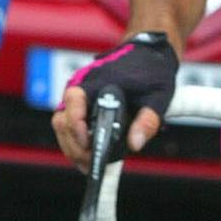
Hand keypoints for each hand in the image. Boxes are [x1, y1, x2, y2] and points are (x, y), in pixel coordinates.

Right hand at [50, 32, 178, 165]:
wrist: (147, 55)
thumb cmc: (151, 72)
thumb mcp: (158, 96)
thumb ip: (148, 120)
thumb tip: (135, 144)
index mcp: (96, 81)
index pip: (73, 100)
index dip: (76, 125)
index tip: (89, 143)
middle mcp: (81, 87)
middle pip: (62, 120)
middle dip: (74, 146)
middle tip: (91, 164)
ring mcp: (78, 97)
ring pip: (61, 125)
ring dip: (71, 147)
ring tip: (89, 166)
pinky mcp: (80, 104)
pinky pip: (68, 125)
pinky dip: (74, 143)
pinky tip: (88, 157)